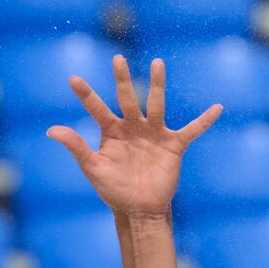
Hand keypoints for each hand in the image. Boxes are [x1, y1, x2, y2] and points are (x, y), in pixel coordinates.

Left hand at [47, 55, 222, 217]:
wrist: (139, 209)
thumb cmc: (113, 189)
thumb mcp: (92, 168)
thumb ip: (76, 147)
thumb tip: (51, 130)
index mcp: (111, 131)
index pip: (96, 108)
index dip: (85, 95)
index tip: (72, 79)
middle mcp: (133, 127)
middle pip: (127, 98)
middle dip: (122, 80)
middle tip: (117, 59)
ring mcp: (154, 133)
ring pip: (156, 105)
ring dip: (157, 85)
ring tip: (157, 63)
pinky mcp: (173, 145)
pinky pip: (191, 130)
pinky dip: (204, 121)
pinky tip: (217, 108)